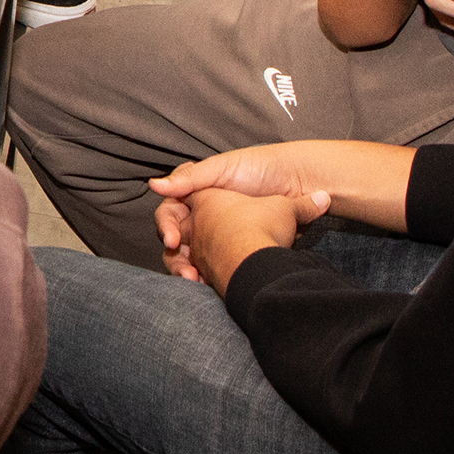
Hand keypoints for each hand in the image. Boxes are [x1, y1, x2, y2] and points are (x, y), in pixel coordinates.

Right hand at [149, 144, 332, 282]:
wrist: (301, 182)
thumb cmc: (261, 169)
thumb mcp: (222, 169)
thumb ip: (189, 178)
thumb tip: (152, 186)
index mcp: (197, 195)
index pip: (170, 212)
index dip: (166, 226)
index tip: (173, 240)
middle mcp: (204, 215)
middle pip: (176, 237)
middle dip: (175, 255)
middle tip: (185, 270)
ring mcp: (219, 235)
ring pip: (191, 257)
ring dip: (188, 269)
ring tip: (195, 280)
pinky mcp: (236, 251)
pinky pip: (214, 267)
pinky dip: (209, 277)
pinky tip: (210, 285)